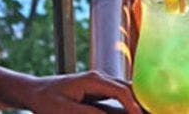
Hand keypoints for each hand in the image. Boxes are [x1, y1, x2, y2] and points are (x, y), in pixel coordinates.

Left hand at [24, 70, 141, 112]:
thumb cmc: (46, 100)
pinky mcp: (98, 90)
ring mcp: (100, 83)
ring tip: (148, 111)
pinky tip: (133, 111)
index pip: (121, 91)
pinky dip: (128, 105)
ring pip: (126, 92)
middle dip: (141, 103)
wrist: (34, 91)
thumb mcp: (65, 111)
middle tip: (154, 113)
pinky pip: (119, 96)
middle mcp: (99, 78)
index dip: (133, 106)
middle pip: (128, 89)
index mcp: (92, 80)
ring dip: (136, 103)